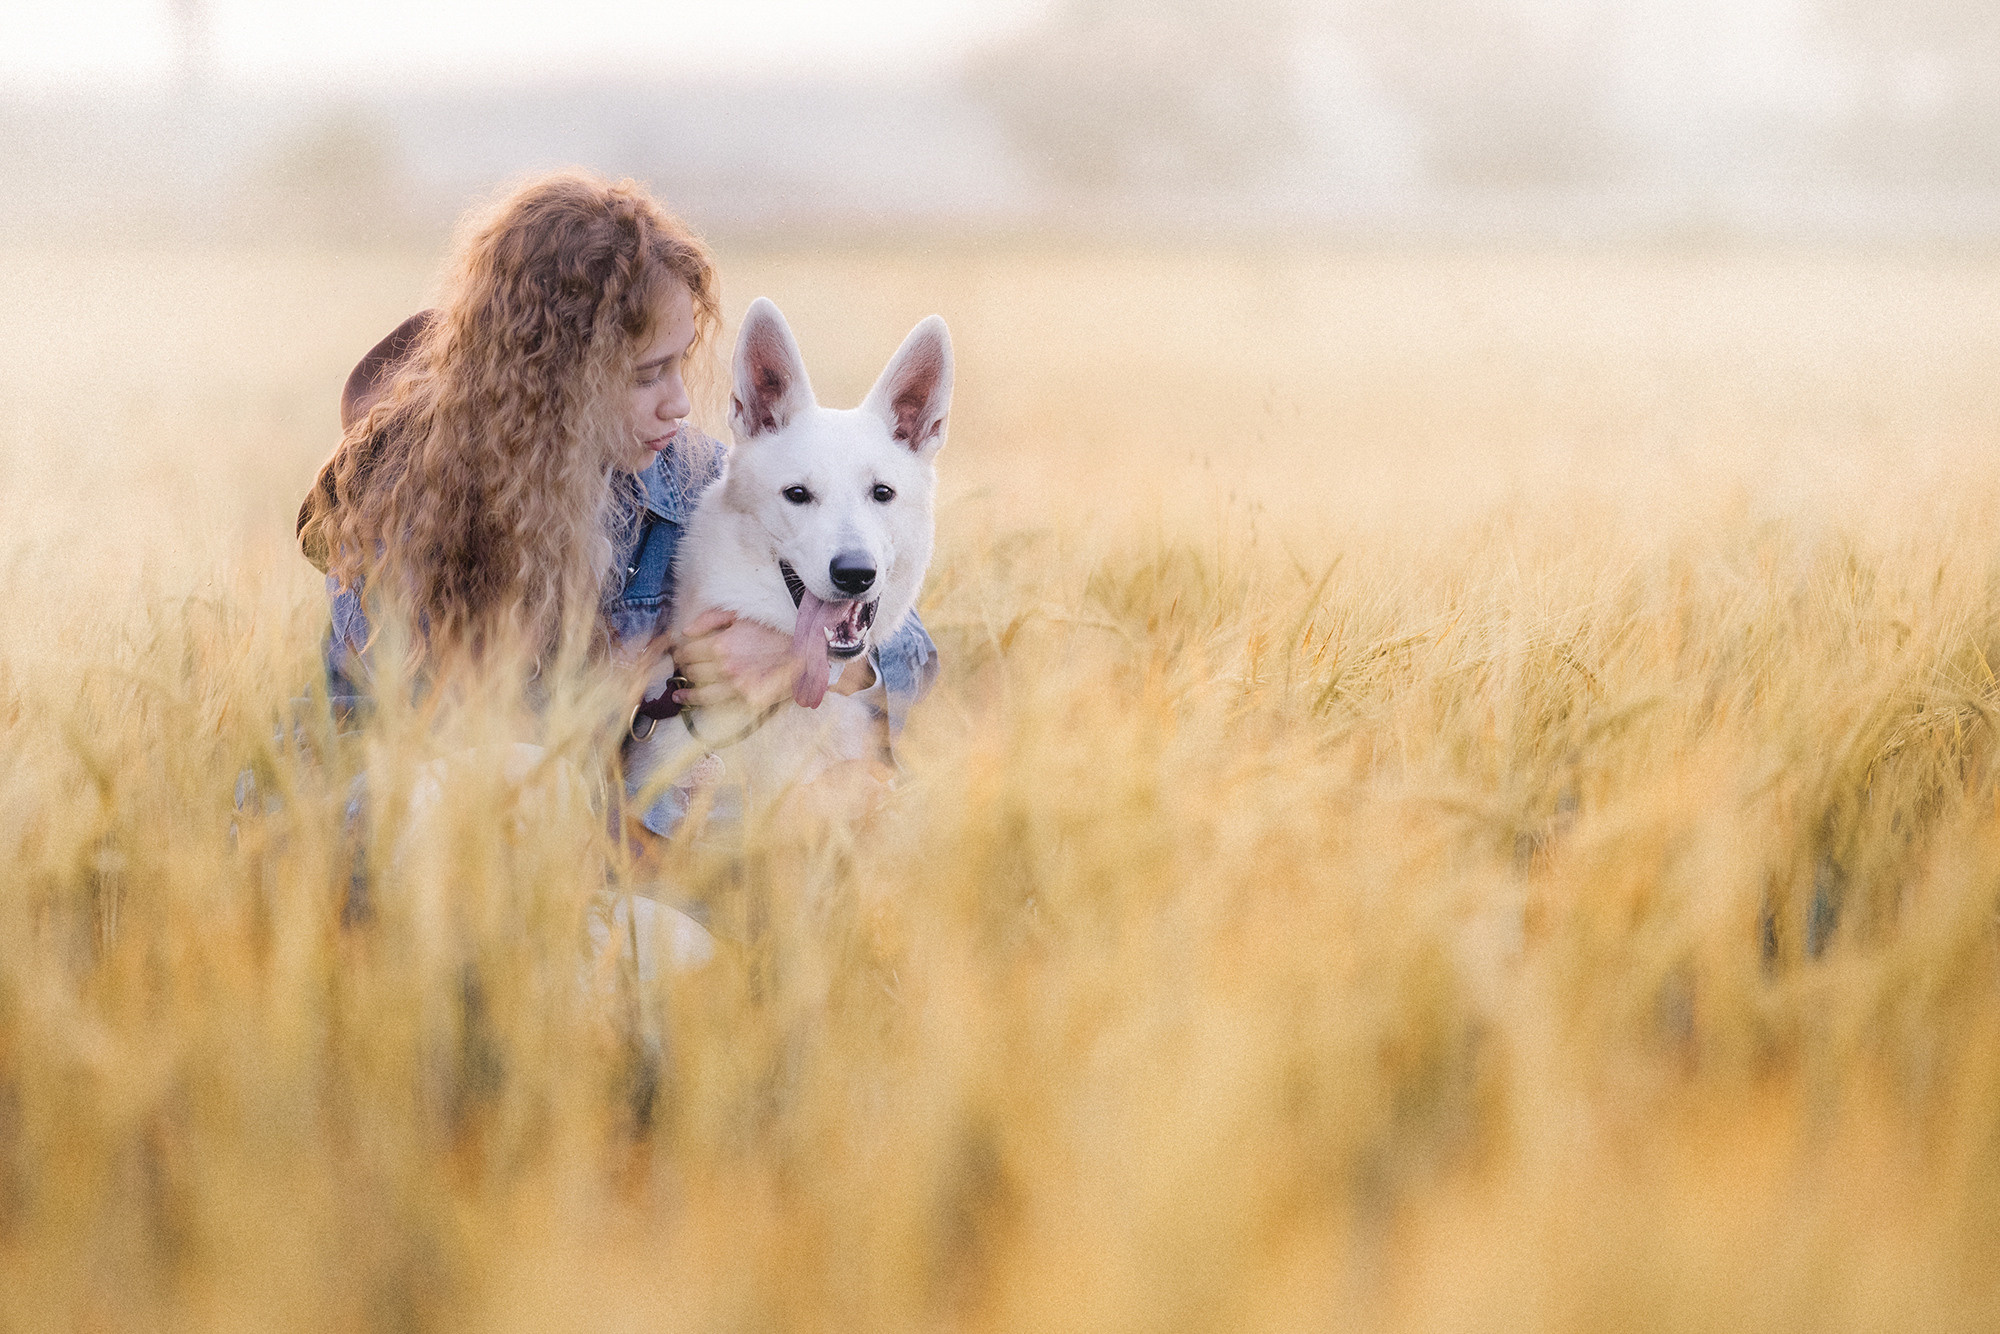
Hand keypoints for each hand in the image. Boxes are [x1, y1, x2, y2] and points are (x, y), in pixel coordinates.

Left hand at [666, 609, 798, 712]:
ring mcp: (735, 685)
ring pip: (699, 690)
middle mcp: (725, 667)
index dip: (678, 651)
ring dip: (685, 689)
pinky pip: (716, 701)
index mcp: (721, 644)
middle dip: (683, 666)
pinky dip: (699, 700)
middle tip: (682, 665)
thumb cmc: (771, 629)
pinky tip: (689, 699)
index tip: (677, 651)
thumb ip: (709, 620)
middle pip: (690, 670)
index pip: (686, 651)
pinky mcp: (746, 698)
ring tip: (678, 691)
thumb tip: (685, 631)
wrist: (803, 648)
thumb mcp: (740, 615)